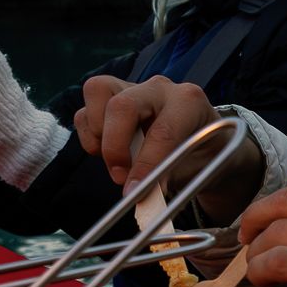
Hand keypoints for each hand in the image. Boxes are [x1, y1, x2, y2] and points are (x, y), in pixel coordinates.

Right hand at [75, 74, 260, 213]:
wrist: (202, 140)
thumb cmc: (200, 154)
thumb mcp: (197, 169)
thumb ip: (169, 180)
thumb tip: (142, 199)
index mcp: (189, 102)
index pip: (163, 131)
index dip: (146, 164)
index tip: (133, 191)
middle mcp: (159, 88)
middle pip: (122, 105)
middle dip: (114, 147)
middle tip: (119, 178)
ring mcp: (132, 87)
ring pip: (97, 93)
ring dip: (98, 135)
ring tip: (116, 161)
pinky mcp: (109, 96)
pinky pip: (84, 111)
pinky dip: (89, 137)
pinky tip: (107, 152)